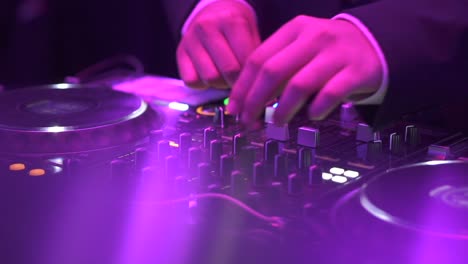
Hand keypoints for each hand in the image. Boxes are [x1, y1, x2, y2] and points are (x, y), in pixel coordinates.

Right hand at [177, 0, 260, 88]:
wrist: (212, 12)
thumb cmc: (236, 27)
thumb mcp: (251, 33)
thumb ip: (254, 56)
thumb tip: (255, 84)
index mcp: (230, 20)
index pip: (245, 60)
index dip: (251, 75)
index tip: (252, 78)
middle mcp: (207, 27)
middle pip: (228, 70)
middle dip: (237, 82)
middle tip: (239, 81)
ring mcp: (191, 39)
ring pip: (210, 78)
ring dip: (220, 84)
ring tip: (225, 78)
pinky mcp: (180, 52)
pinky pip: (191, 81)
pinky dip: (202, 85)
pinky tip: (209, 75)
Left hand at [227, 15, 382, 126]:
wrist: (376, 43)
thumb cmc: (329, 52)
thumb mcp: (301, 48)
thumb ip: (277, 67)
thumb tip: (247, 100)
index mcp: (295, 30)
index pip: (258, 59)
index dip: (242, 87)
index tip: (234, 109)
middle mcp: (314, 37)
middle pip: (273, 72)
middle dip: (255, 101)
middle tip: (248, 121)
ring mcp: (336, 53)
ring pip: (299, 85)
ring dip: (282, 109)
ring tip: (276, 123)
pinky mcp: (357, 71)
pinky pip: (330, 94)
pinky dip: (317, 109)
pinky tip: (312, 116)